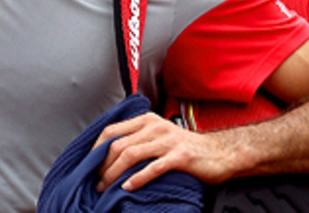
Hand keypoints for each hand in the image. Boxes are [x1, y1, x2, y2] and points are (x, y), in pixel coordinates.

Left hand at [94, 112, 234, 191]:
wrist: (220, 152)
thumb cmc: (186, 147)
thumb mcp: (159, 136)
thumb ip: (138, 139)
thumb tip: (109, 155)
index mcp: (146, 120)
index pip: (111, 129)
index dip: (96, 148)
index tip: (89, 164)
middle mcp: (155, 127)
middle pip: (118, 144)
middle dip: (102, 165)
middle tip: (96, 181)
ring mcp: (167, 141)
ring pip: (131, 154)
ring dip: (114, 173)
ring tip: (106, 187)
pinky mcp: (180, 156)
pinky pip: (153, 168)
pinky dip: (137, 179)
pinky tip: (128, 188)